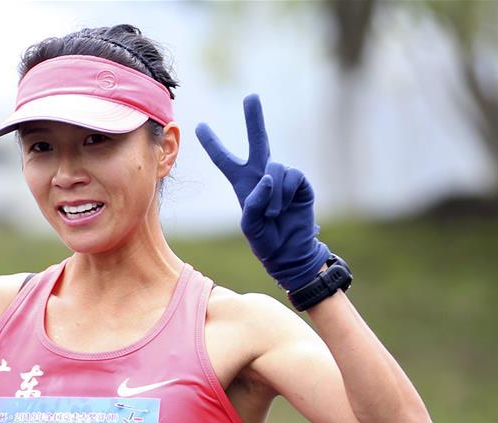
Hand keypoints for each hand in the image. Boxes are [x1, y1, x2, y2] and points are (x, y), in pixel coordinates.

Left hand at [196, 94, 329, 290]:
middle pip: (257, 140)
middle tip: (251, 97)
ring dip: (272, 194)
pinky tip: (285, 207)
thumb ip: (254, 202)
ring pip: (274, 168)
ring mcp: (282, 177)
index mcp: (243, 183)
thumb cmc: (265, 240)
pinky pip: (289, 176)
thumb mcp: (249, 225)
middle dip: (254, 118)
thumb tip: (268, 177)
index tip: (198, 126)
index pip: (224, 159)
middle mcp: (262, 175)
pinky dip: (284, 193)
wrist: (289, 250)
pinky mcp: (299, 182)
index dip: (213, 144)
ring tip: (273, 213)